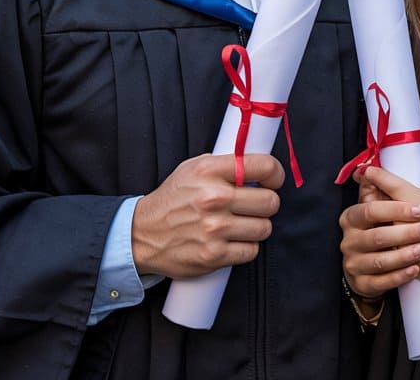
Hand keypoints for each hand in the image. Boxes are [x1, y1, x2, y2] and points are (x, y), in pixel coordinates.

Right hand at [132, 152, 283, 277]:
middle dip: (268, 203)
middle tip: (256, 204)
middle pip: (270, 201)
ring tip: (242, 223)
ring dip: (257, 226)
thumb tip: (258, 165)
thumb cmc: (173, 199)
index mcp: (210, 171)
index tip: (274, 180)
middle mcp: (214, 198)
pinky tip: (233, 240)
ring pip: (264, 227)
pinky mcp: (213, 255)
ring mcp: (215, 229)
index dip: (276, 174)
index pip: (264, 166)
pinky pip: (251, 251)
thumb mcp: (194, 168)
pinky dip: (246, 246)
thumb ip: (226, 164)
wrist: (142, 234)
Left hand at [343, 148, 419, 302]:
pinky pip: (384, 251)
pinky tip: (385, 242)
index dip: (372, 174)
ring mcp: (401, 243)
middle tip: (369, 193)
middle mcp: (404, 220)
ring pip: (376, 228)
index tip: (366, 170)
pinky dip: (382, 244)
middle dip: (370, 197)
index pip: (385, 181)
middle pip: (375, 204)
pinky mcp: (401, 264)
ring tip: (377, 218)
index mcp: (416, 199)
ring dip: (374, 221)